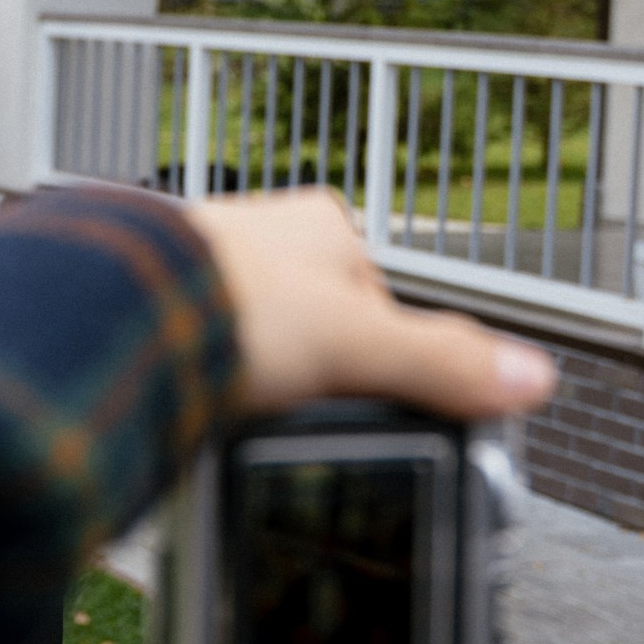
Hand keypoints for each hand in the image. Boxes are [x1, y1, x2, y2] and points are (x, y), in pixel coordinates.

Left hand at [185, 190, 555, 415]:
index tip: (356, 401)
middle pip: (315, 328)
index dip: (376, 366)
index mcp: (323, 228)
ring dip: (246, 378)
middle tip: (286, 415)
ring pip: (251, 337)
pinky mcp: (156, 300)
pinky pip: (196, 347)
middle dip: (304, 376)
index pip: (378, 306)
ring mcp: (207, 264)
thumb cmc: (226, 306)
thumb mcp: (357, 347)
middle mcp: (264, 233)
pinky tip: (192, 404)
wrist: (110, 308)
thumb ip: (441, 367)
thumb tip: (533, 379)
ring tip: (233, 412)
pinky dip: (200, 378)